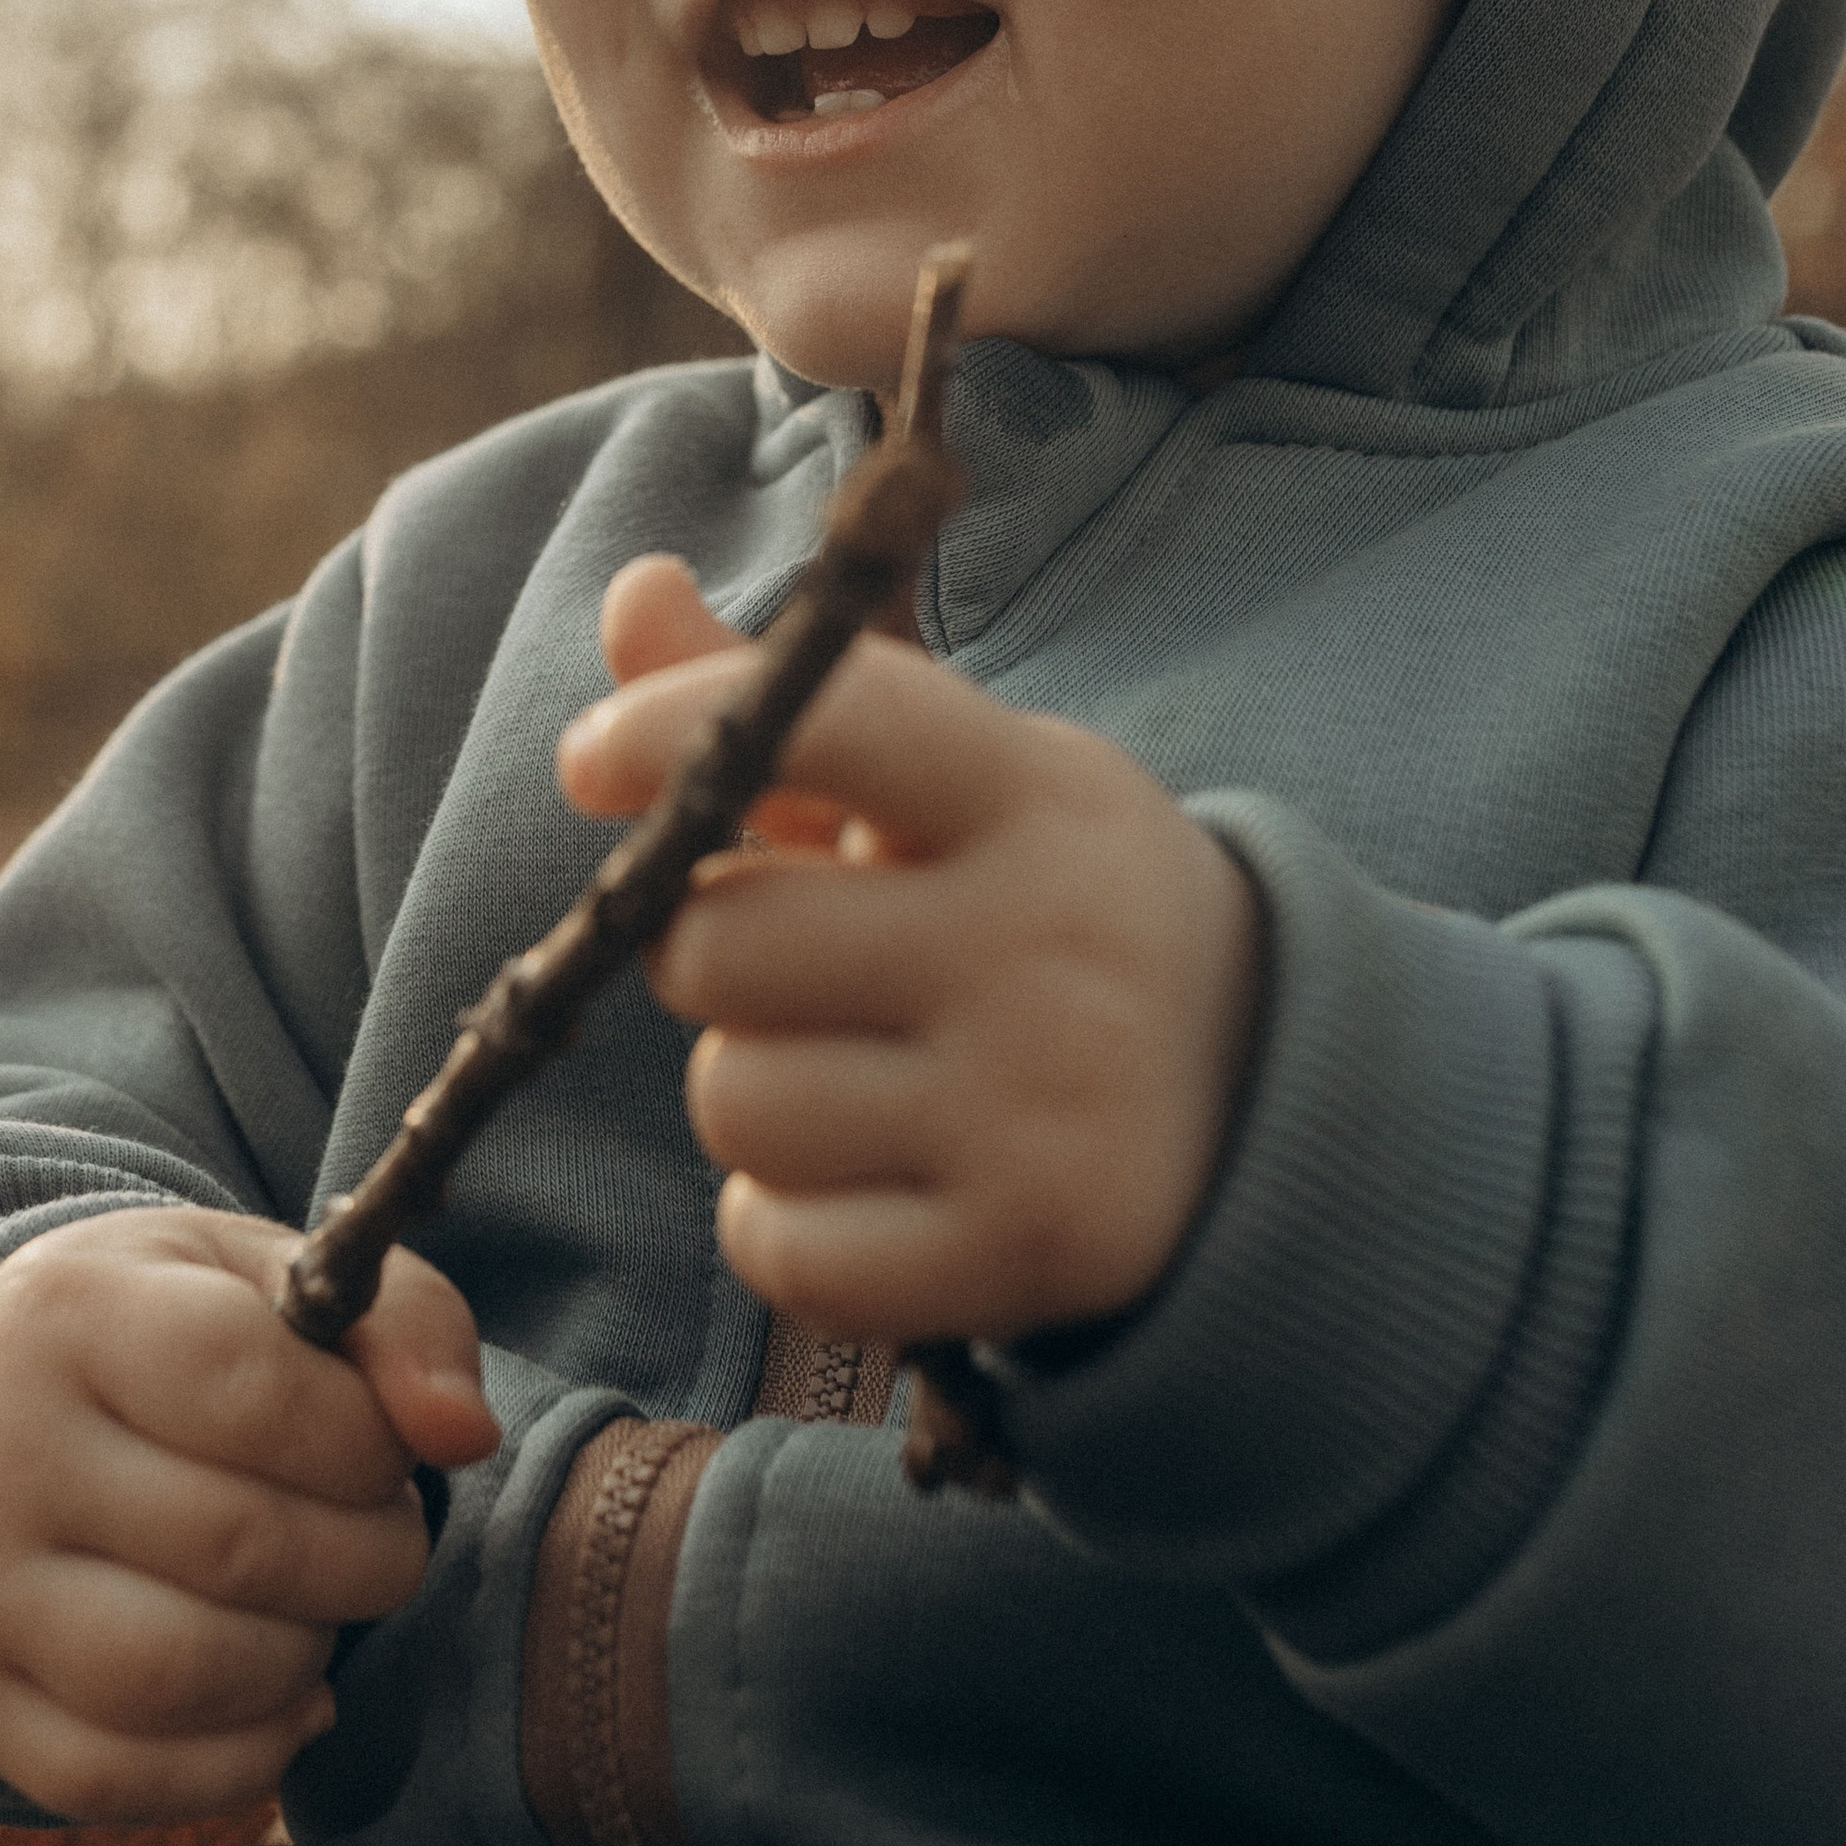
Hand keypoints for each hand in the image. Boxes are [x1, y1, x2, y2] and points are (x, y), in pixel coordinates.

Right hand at [0, 1209, 499, 1823]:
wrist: (8, 1402)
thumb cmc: (181, 1334)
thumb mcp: (282, 1283)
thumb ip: (406, 1328)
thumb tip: (466, 1434)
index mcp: (69, 1309)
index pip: (256, 1396)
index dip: (366, 1443)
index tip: (385, 1447)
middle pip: (238, 1547)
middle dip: (367, 1557)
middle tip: (379, 1532)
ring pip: (181, 1677)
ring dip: (305, 1658)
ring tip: (321, 1606)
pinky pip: (119, 1781)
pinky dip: (239, 1756)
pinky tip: (283, 1693)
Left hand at [559, 559, 1261, 1344]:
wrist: (1257, 1088)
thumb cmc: (1039, 898)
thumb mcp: (956, 782)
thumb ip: (788, 702)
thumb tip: (631, 591)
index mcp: (1031, 794)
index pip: (834, 719)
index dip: (679, 727)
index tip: (588, 758)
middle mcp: (1046, 946)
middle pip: (719, 943)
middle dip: (714, 954)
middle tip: (804, 965)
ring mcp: (1042, 1111)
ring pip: (734, 1103)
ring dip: (753, 1093)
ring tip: (856, 1072)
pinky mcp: (1025, 1254)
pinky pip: (778, 1248)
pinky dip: (782, 1223)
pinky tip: (868, 1179)